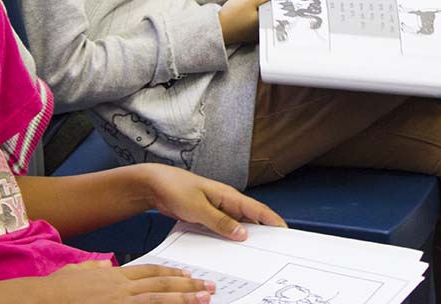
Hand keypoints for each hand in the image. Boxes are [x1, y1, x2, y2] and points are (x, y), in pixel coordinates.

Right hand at [47, 262, 215, 301]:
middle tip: (208, 287)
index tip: (187, 275)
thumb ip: (94, 266)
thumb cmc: (56, 290)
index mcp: (113, 276)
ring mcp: (120, 302)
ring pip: (159, 299)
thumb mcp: (76, 271)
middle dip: (187, 285)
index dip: (171, 272)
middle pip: (161, 284)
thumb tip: (106, 263)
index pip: (149, 271)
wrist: (43, 299)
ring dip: (184, 299)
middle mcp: (121, 287)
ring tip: (204, 300)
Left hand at [139, 164, 285, 240]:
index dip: (274, 221)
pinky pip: (223, 229)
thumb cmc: (175, 187)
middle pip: (250, 220)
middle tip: (272, 251)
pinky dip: (228, 239)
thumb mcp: (198, 208)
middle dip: (262, 234)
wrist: (154, 184)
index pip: (258, 210)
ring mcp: (217, 210)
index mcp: (229, 196)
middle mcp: (226, 203)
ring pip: (236, 226)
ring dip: (243, 238)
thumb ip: (220, 221)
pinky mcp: (208, 216)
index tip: (286, 234)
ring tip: (252, 255)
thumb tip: (242, 234)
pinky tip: (228, 250)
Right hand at [218, 0, 280, 44]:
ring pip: (265, 15)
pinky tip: (250, 7)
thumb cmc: (231, 16)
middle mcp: (264, 30)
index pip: (279, 7)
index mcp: (267, 23)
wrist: (216, 26)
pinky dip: (256, 12)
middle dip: (270, 1)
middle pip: (273, 11)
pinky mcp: (249, 32)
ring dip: (263, 6)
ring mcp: (256, 32)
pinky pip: (257, 19)